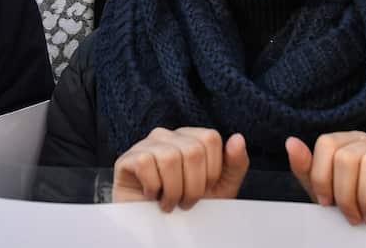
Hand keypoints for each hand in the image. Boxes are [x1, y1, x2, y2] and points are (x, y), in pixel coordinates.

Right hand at [113, 128, 248, 211]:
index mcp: (191, 138)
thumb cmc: (190, 207)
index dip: (211, 170)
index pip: (210, 139)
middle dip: (193, 186)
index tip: (204, 189)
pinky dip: (152, 188)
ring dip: (172, 191)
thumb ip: (235, 164)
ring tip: (168, 202)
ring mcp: (147, 145)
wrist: (159, 230)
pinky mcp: (128, 158)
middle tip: (184, 201)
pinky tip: (151, 196)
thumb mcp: (221, 189)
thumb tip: (238, 138)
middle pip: (192, 150)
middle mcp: (169, 136)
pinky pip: (145, 163)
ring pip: (169, 158)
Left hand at [286, 132, 365, 223]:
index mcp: (352, 142)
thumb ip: (308, 171)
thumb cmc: (361, 213)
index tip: (327, 203)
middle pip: (346, 156)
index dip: (322, 177)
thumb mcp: (328, 195)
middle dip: (344, 195)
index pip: (327, 143)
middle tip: (353, 216)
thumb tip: (290, 142)